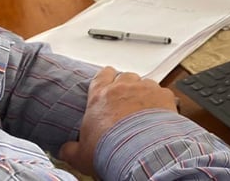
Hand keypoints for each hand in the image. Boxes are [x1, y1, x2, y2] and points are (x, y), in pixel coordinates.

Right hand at [59, 67, 177, 175]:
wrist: (139, 152)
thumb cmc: (109, 151)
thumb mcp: (81, 154)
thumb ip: (71, 149)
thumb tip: (65, 151)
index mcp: (100, 96)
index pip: (102, 75)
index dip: (106, 78)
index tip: (108, 84)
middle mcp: (123, 88)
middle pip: (126, 76)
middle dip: (127, 86)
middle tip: (127, 101)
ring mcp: (145, 89)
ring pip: (145, 82)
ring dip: (145, 93)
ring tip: (144, 110)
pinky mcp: (163, 96)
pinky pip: (163, 92)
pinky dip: (162, 101)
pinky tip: (161, 114)